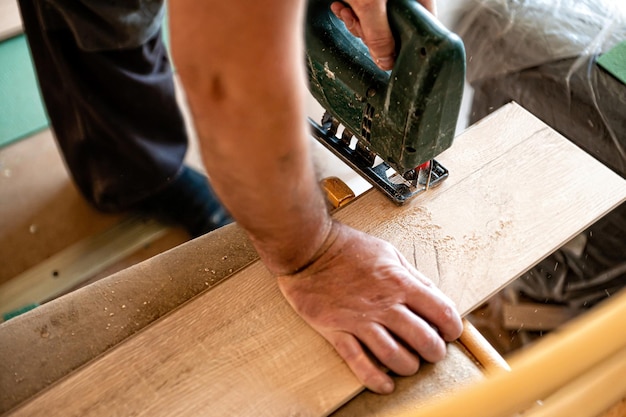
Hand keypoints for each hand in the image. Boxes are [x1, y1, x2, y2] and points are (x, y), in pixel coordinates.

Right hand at [276, 221, 462, 393]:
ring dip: (408, 366)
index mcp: (400, 283)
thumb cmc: (348, 247)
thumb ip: (412, 276)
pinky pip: (359, 361)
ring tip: (409, 365)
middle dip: (434, 352)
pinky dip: (375, 378)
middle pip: (423, 339)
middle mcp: (384, 305)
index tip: (449, 332)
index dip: (452, 327)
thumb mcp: (389, 253)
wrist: (308, 249)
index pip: (441, 311)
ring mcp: (359, 320)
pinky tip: (385, 385)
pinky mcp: (337, 331)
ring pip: (394, 355)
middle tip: (432, 352)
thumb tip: (433, 294)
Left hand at [330, 0, 436, 69]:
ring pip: (377, 21)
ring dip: (357, 23)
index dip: (408, 46)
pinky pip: (364, 9)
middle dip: (372, 34)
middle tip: (362, 29)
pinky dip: (351, 12)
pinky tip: (342, 7)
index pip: (423, 27)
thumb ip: (379, 34)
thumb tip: (385, 62)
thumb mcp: (370, 4)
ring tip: (347, 13)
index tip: (392, 59)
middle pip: (396, 27)